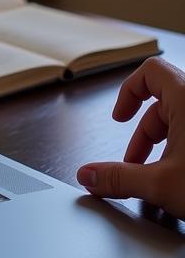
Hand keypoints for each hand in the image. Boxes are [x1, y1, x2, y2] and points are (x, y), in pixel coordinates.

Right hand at [77, 57, 184, 217]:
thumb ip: (118, 178)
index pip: (150, 72)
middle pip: (165, 103)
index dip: (129, 92)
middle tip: (136, 164)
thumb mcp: (161, 185)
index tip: (121, 117)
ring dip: (167, 146)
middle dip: (145, 135)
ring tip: (163, 178)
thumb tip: (89, 175)